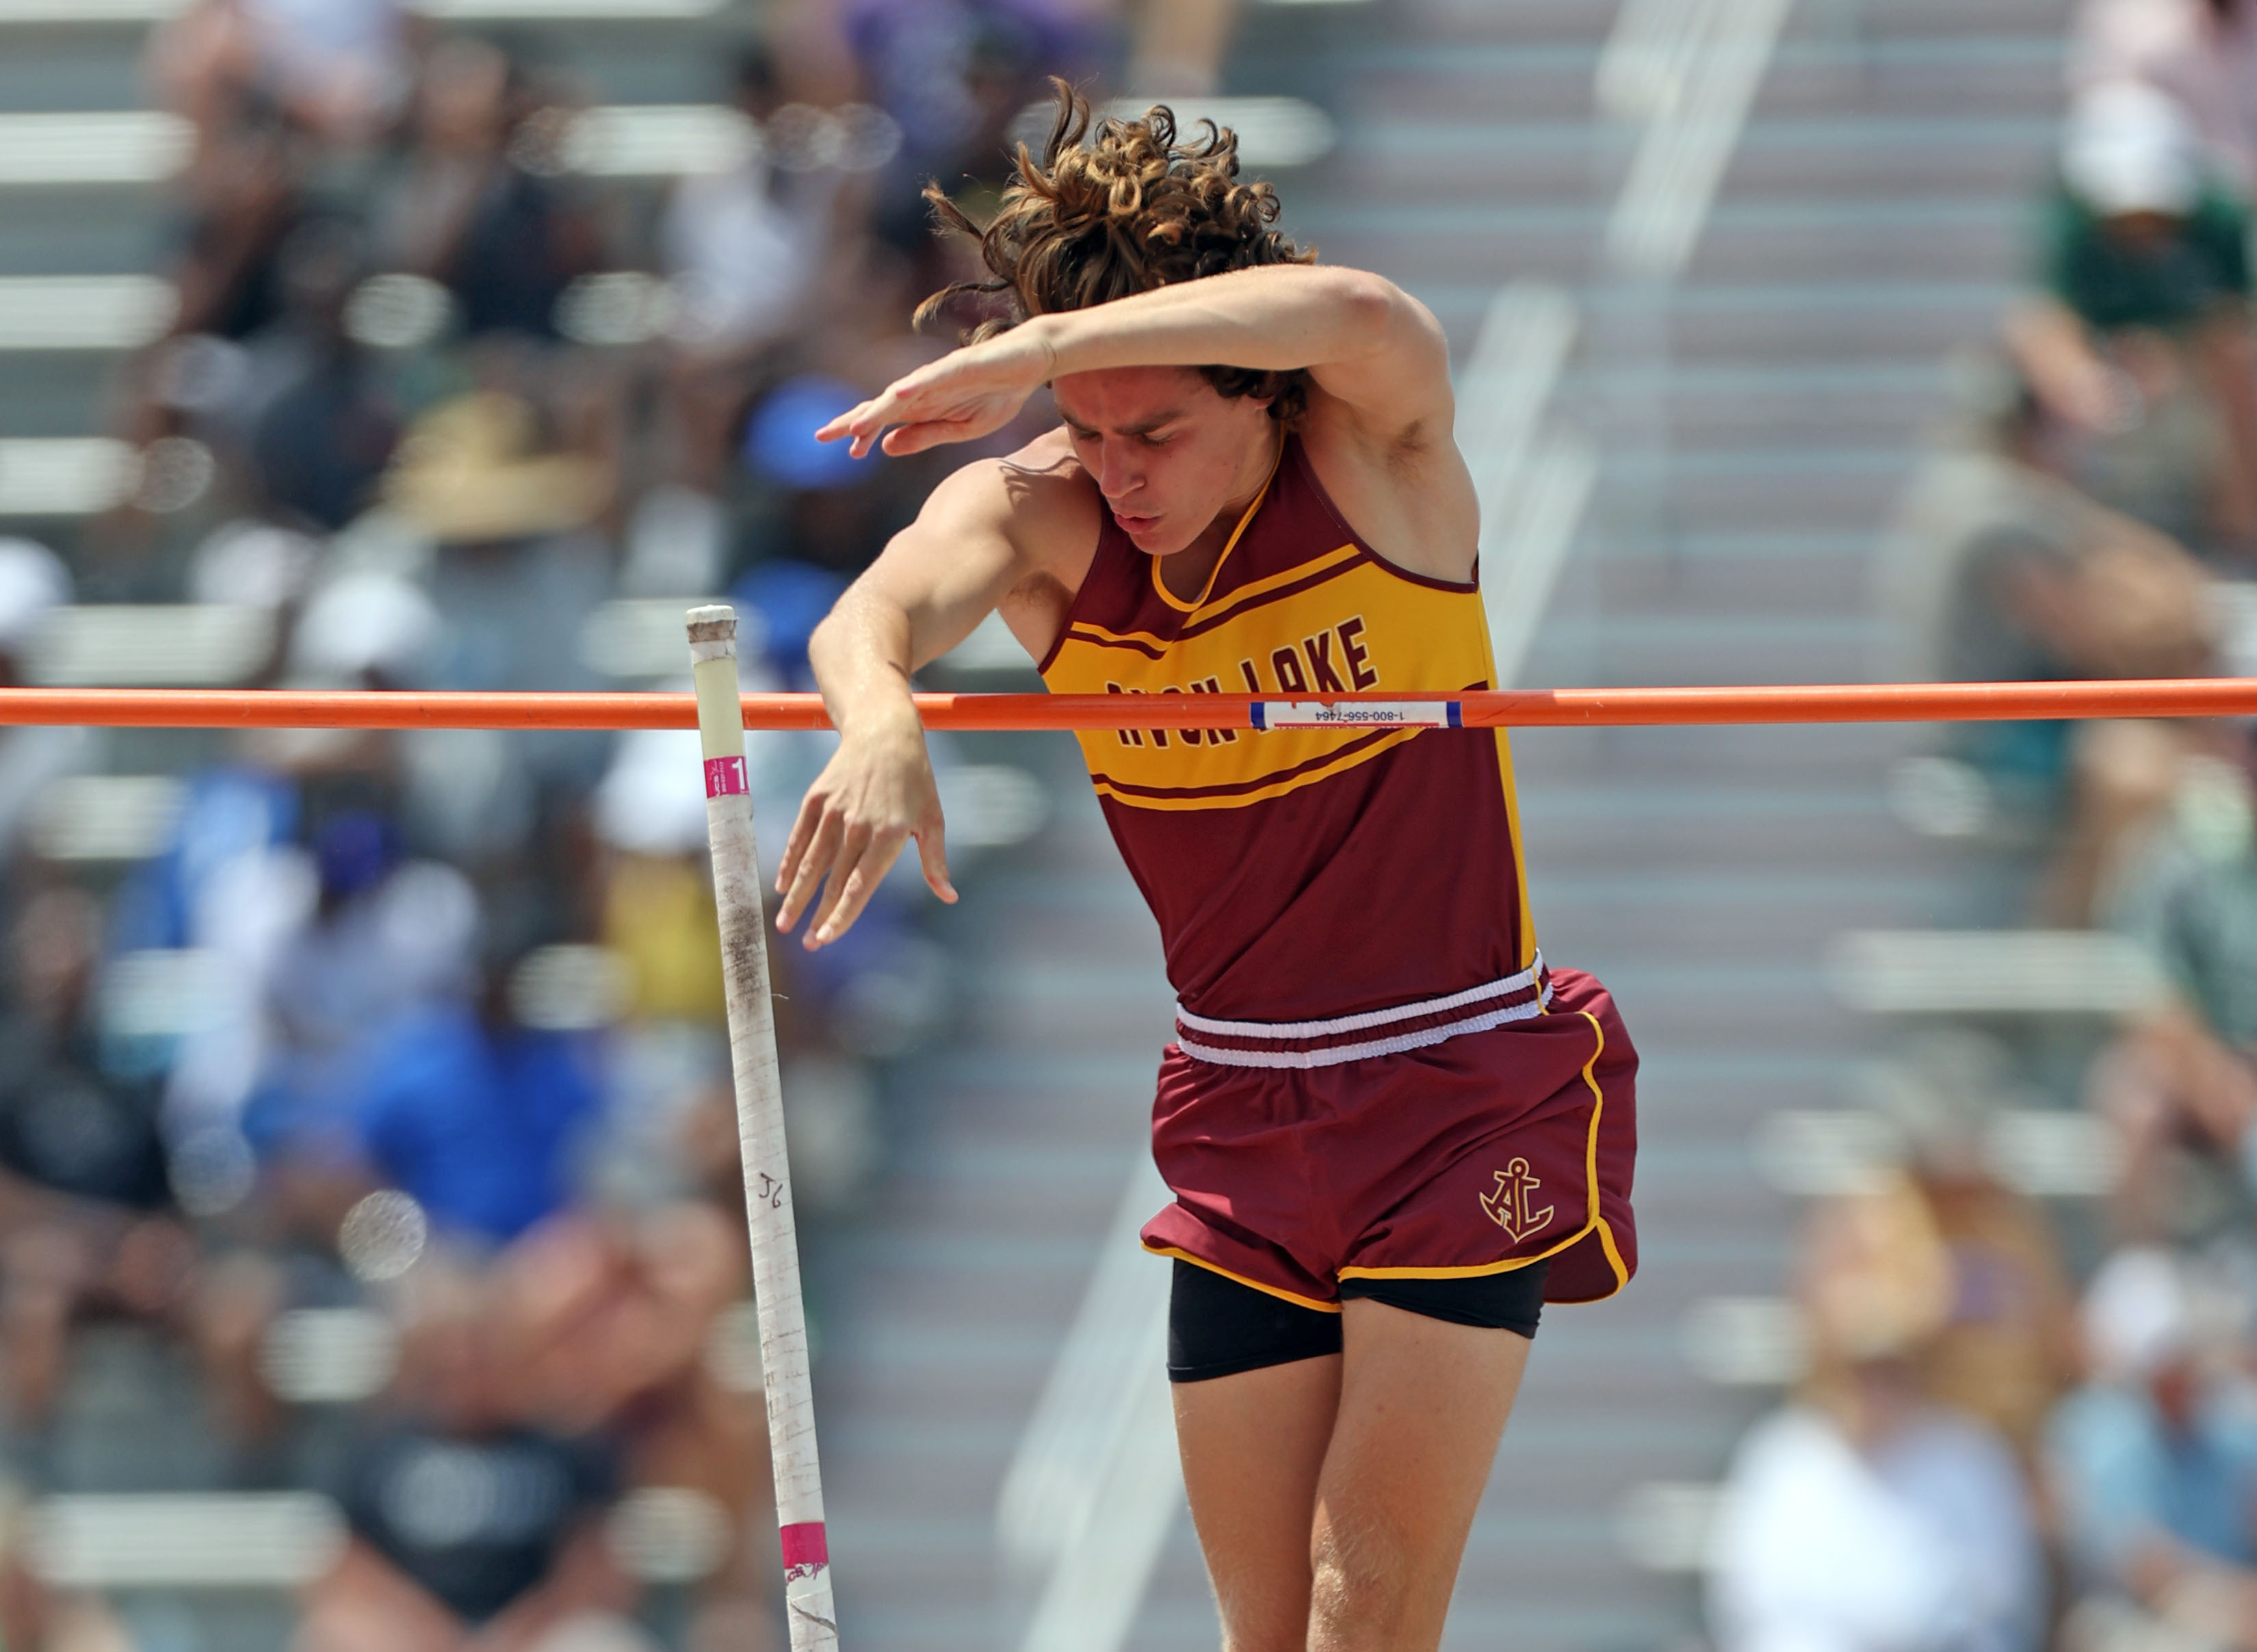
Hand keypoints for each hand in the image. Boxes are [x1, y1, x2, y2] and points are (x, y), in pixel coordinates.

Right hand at [775, 726, 956, 947]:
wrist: (884, 731)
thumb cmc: (915, 779)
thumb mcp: (933, 818)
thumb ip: (935, 861)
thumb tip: (949, 896)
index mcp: (890, 835)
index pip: (861, 885)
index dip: (843, 915)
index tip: (828, 938)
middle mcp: (859, 825)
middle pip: (834, 880)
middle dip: (819, 915)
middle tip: (809, 944)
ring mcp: (835, 811)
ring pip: (812, 862)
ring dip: (797, 896)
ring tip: (785, 923)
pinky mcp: (817, 799)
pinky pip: (800, 837)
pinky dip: (790, 862)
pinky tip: (782, 885)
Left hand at [816, 328, 1055, 458]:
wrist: (1031, 363)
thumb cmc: (998, 393)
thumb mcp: (962, 428)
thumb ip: (924, 436)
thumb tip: (886, 447)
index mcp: (925, 407)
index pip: (884, 420)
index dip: (862, 434)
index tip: (845, 454)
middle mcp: (924, 390)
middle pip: (881, 406)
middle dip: (852, 420)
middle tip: (822, 436)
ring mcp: (939, 377)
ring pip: (900, 395)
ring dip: (876, 411)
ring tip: (855, 428)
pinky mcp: (959, 366)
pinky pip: (933, 378)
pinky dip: (914, 386)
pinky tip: (896, 396)